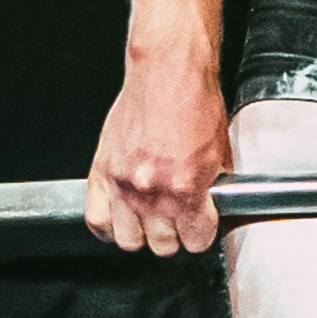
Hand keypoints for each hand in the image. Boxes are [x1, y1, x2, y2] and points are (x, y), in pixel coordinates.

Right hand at [89, 52, 234, 254]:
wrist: (167, 71)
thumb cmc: (194, 101)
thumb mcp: (220, 150)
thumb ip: (212, 186)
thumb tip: (209, 206)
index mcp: (186, 188)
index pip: (195, 240)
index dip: (200, 234)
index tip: (199, 227)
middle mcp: (152, 192)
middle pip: (162, 246)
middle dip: (174, 236)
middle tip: (177, 220)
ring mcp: (123, 184)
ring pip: (129, 241)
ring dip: (142, 233)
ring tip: (150, 219)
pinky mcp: (101, 172)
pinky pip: (96, 219)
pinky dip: (108, 224)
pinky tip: (121, 216)